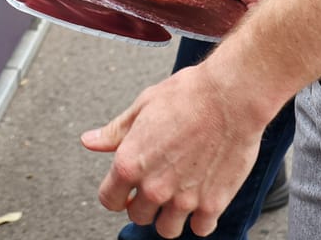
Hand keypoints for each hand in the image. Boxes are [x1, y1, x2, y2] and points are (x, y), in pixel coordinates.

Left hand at [84, 59, 275, 238]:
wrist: (231, 96)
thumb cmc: (189, 95)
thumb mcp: (142, 106)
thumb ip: (115, 132)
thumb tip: (90, 141)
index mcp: (130, 163)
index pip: (108, 200)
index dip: (115, 195)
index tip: (124, 191)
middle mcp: (154, 187)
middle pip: (138, 217)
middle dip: (144, 204)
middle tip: (157, 186)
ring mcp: (183, 199)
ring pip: (167, 229)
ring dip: (170, 216)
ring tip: (178, 196)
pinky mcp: (212, 204)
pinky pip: (200, 229)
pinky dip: (201, 219)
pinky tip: (202, 200)